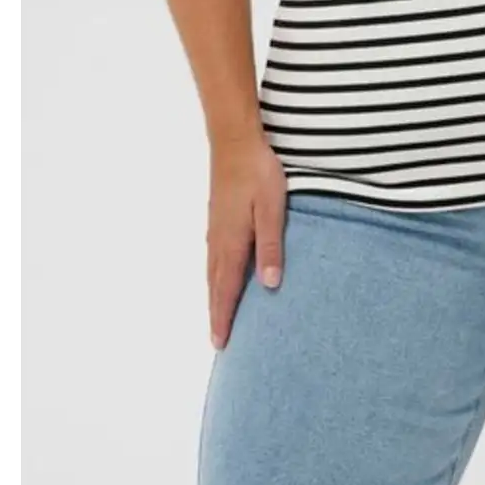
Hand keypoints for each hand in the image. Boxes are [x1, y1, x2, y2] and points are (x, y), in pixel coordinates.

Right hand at [206, 136, 287, 350]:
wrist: (235, 141)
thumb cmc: (258, 172)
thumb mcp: (272, 208)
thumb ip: (270, 246)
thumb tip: (270, 284)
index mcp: (232, 242)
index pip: (227, 288)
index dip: (224, 316)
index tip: (221, 343)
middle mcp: (218, 239)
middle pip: (215, 285)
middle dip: (216, 313)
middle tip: (217, 342)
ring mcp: (215, 228)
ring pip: (211, 271)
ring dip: (214, 295)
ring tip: (217, 315)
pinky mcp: (217, 216)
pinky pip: (213, 257)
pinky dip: (214, 276)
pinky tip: (218, 275)